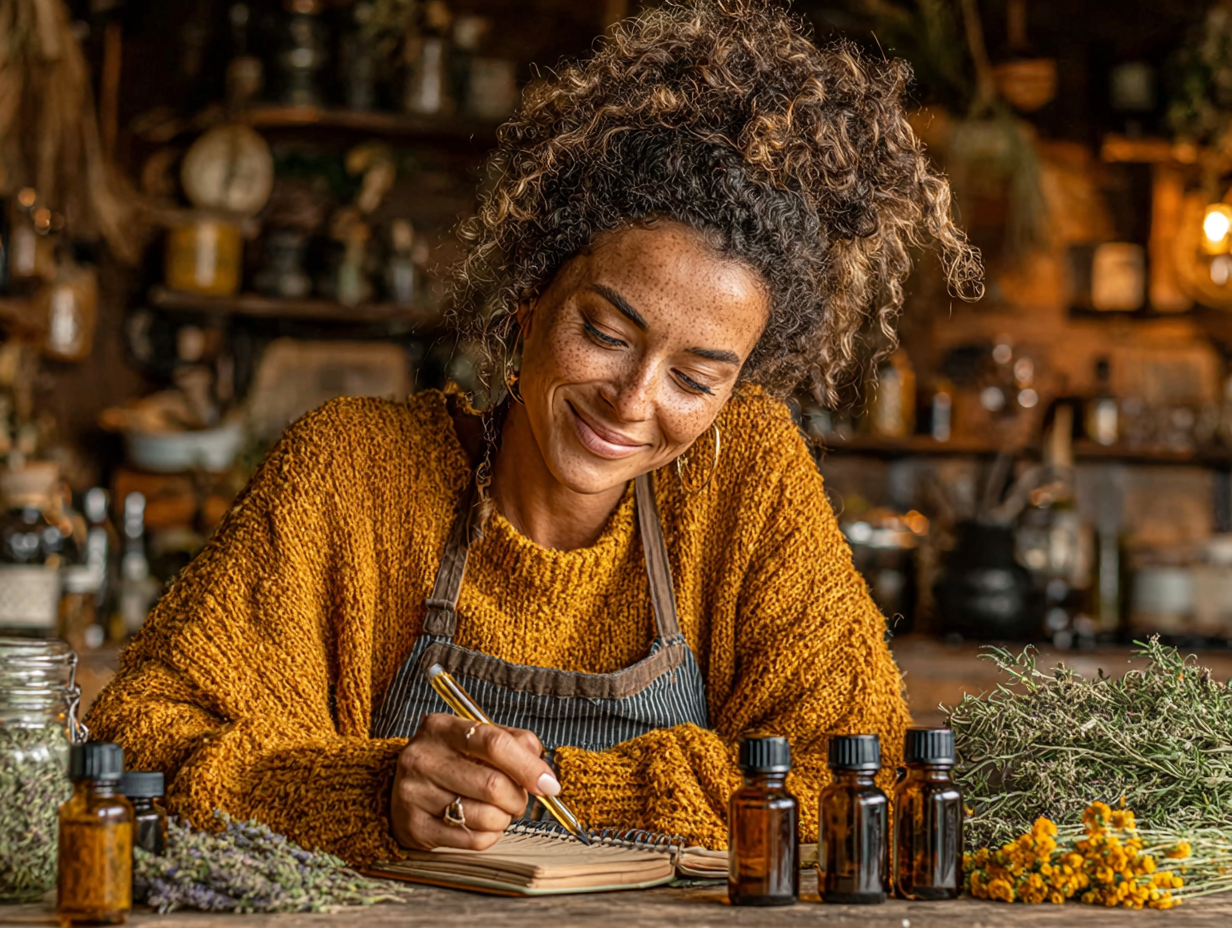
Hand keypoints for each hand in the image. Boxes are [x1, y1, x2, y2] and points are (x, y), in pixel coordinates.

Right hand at [390, 714, 560, 850]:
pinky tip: (481, 823)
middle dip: (518, 798)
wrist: (400, 789)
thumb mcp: (477, 739)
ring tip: (497, 810)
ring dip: (504, 818)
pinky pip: (473, 839)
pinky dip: (490, 835)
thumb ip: (514, 744)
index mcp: (440, 728)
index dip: (528, 766)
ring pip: (486, 816)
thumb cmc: (450, 762)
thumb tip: (544, 774)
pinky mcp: (415, 827)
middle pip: (493, 785)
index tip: (548, 783)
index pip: (494, 744)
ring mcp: (414, 794)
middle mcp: (422, 758)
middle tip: (518, 798)